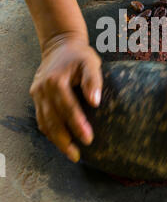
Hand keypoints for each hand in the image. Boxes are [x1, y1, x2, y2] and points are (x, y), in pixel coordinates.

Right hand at [30, 34, 101, 162]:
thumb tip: (95, 103)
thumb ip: (93, 81)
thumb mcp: (90, 63)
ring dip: (56, 140)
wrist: (59, 46)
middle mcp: (43, 89)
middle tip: (77, 155)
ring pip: (44, 123)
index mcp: (56, 81)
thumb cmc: (79, 55)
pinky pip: (41, 119)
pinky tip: (61, 141)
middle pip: (52, 121)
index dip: (77, 125)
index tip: (88, 139)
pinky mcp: (36, 97)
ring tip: (71, 153)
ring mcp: (37, 94)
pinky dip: (50, 132)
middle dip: (65, 140)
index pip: (67, 108)